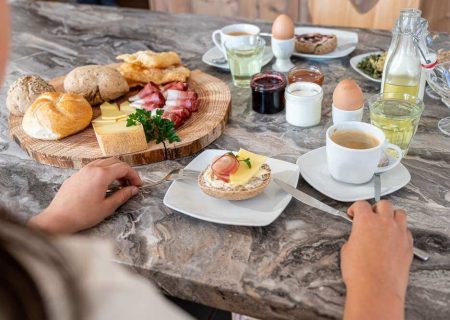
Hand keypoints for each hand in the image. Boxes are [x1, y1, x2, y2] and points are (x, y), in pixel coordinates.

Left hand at [28, 158, 141, 233]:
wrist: (58, 218)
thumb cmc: (83, 215)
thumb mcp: (107, 207)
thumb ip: (122, 196)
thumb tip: (133, 189)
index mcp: (102, 175)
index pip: (124, 168)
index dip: (134, 175)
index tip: (138, 185)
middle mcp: (92, 168)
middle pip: (115, 161)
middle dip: (126, 171)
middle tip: (130, 183)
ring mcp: (82, 170)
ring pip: (103, 162)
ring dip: (114, 170)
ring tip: (119, 183)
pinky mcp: (75, 176)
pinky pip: (93, 167)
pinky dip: (103, 171)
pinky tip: (104, 184)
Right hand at [341, 200, 412, 319]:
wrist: (376, 288)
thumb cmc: (359, 271)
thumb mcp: (347, 250)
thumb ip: (355, 237)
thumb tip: (359, 238)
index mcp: (366, 221)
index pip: (361, 205)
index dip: (355, 208)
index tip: (353, 214)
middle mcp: (384, 223)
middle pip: (384, 204)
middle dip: (375, 208)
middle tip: (370, 216)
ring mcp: (399, 233)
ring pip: (400, 214)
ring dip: (391, 215)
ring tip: (385, 223)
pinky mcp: (408, 245)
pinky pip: (406, 231)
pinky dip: (400, 231)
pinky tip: (393, 239)